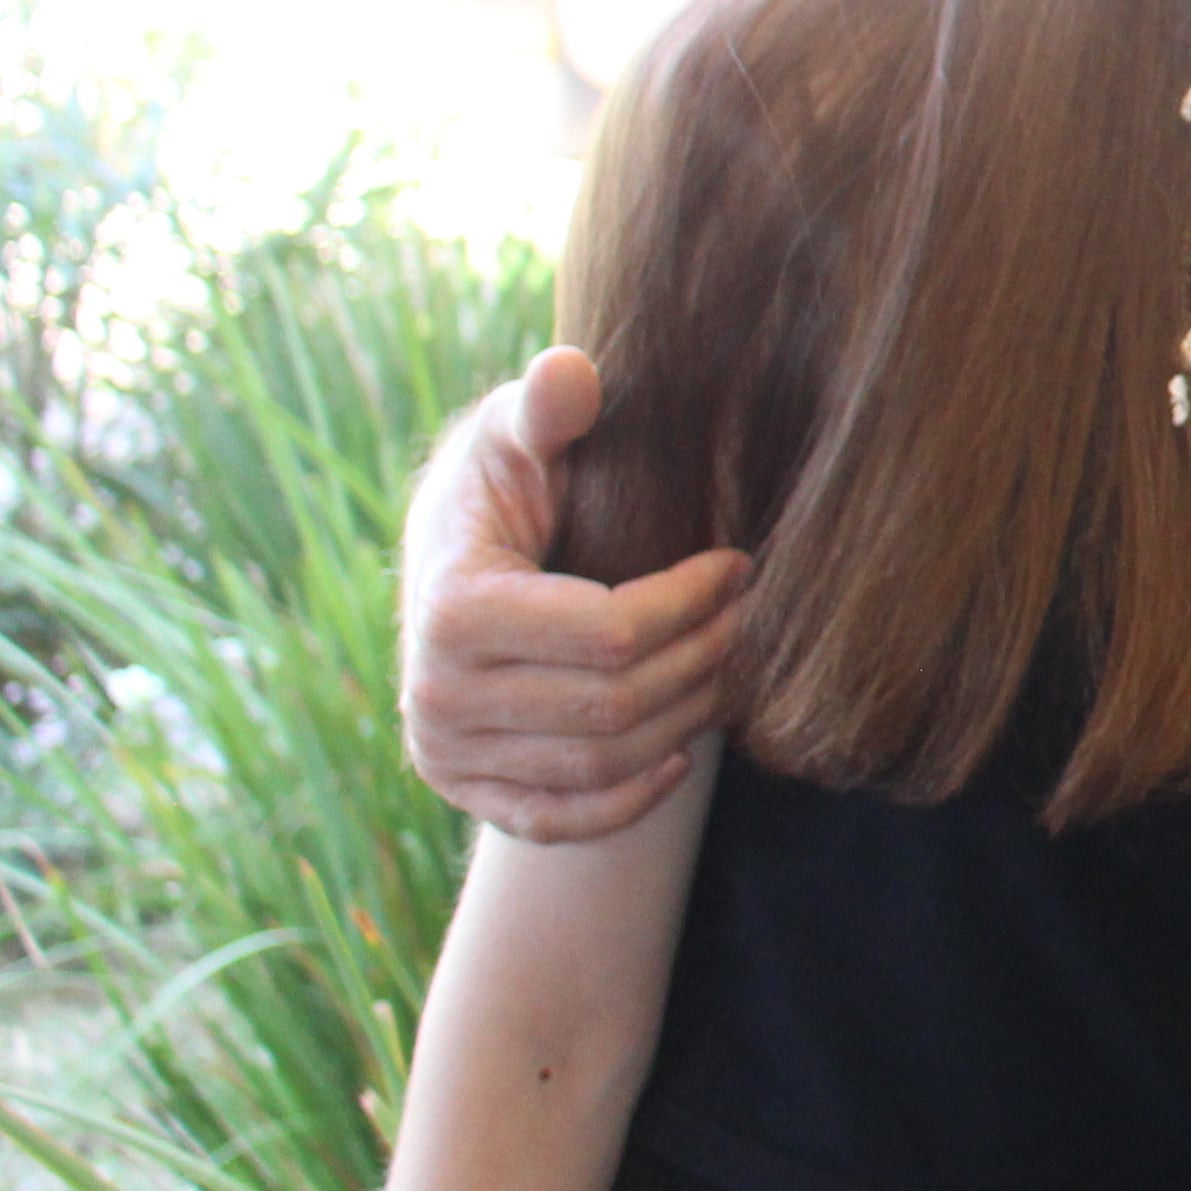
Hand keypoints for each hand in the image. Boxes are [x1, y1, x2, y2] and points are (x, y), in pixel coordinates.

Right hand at [400, 350, 747, 840]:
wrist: (445, 569)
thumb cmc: (499, 490)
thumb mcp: (513, 436)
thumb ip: (545, 410)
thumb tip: (573, 371)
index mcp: (451, 610)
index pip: (609, 633)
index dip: (690, 601)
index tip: (736, 563)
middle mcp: (437, 697)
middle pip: (617, 705)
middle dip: (704, 658)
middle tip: (754, 616)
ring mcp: (447, 754)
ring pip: (603, 762)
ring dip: (686, 718)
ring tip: (729, 664)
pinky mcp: (467, 793)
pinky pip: (561, 819)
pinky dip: (630, 797)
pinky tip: (678, 753)